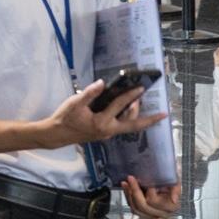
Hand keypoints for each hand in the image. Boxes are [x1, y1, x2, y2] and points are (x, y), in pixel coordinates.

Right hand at [44, 80, 163, 145]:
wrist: (56, 135)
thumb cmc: (64, 118)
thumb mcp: (74, 103)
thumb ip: (89, 93)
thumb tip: (102, 83)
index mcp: (102, 122)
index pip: (120, 105)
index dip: (131, 95)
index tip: (141, 87)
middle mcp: (108, 130)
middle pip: (134, 125)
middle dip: (149, 120)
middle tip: (162, 114)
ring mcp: (107, 133)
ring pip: (128, 126)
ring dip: (137, 117)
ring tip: (140, 104)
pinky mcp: (103, 133)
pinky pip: (120, 126)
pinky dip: (127, 119)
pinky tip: (126, 112)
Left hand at [120, 176, 180, 218]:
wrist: (166, 178)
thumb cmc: (171, 178)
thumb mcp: (176, 181)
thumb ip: (176, 190)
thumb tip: (174, 200)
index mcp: (171, 207)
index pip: (154, 201)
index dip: (149, 192)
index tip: (147, 181)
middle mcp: (162, 213)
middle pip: (143, 206)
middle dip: (135, 191)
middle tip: (131, 178)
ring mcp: (152, 214)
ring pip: (136, 209)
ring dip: (129, 194)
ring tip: (126, 182)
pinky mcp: (143, 212)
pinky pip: (133, 208)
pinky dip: (127, 197)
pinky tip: (126, 186)